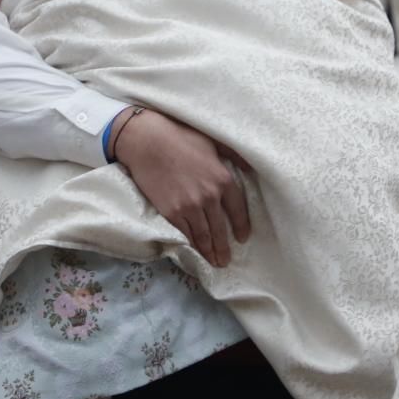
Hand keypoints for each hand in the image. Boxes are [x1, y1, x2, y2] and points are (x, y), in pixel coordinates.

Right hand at [113, 109, 250, 267]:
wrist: (147, 141)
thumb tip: (251, 168)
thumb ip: (234, 155)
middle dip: (223, 247)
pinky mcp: (171, 212)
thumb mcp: (214, 141)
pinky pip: (185, 234)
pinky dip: (191, 245)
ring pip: (203, 235)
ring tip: (213, 262)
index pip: (238, 210)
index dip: (241, 226)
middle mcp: (209, 196)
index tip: (242, 238)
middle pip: (220, 228)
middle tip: (225, 260)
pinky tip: (194, 252)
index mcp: (223, 179)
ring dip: (209, 251)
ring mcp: (190, 206)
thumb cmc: (180, 136)